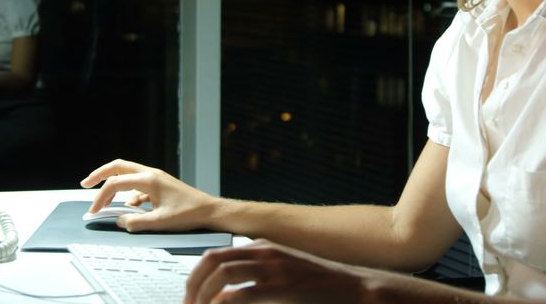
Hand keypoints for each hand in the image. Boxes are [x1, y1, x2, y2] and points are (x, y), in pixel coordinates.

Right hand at [80, 159, 218, 231]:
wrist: (209, 210)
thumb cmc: (189, 214)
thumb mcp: (159, 222)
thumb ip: (135, 222)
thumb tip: (118, 220)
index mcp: (148, 179)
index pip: (115, 184)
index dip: (100, 197)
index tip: (93, 211)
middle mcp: (150, 173)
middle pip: (118, 166)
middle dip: (99, 175)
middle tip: (85, 184)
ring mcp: (155, 177)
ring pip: (127, 174)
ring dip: (114, 184)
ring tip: (105, 202)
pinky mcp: (159, 184)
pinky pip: (137, 185)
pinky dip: (128, 193)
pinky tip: (129, 208)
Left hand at [184, 240, 373, 303]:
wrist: (356, 288)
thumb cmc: (322, 287)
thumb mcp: (285, 274)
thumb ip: (259, 278)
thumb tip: (230, 295)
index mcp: (263, 248)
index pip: (215, 255)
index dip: (195, 277)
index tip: (189, 297)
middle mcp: (265, 253)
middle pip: (212, 261)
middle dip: (193, 286)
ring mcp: (275, 269)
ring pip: (223, 274)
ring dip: (204, 296)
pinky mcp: (284, 288)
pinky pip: (243, 295)